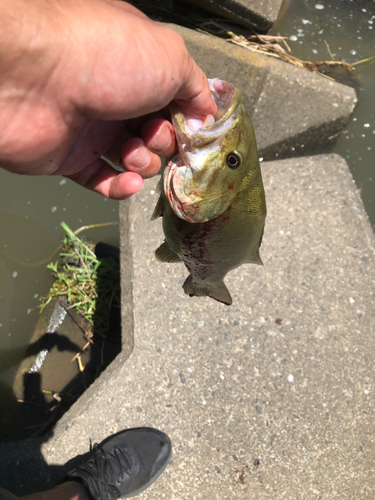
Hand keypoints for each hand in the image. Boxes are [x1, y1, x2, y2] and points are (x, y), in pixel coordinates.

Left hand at [0, 0, 215, 198]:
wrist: (32, 78)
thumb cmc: (103, 57)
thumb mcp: (169, 57)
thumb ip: (195, 87)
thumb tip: (206, 115)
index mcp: (139, 66)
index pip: (175, 100)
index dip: (188, 120)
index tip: (197, 134)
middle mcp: (115, 95)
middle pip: (157, 133)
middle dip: (165, 142)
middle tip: (155, 137)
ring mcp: (93, 128)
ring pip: (135, 159)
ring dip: (144, 163)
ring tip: (132, 154)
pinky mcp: (72, 158)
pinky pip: (105, 180)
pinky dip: (121, 187)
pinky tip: (128, 183)